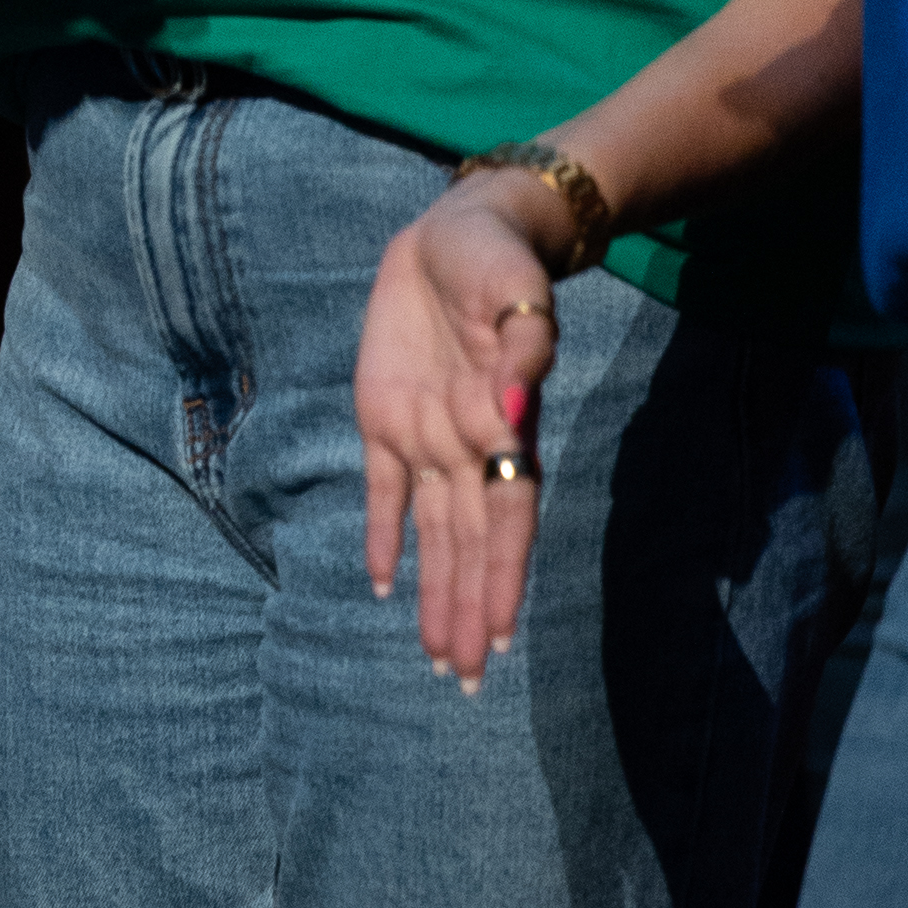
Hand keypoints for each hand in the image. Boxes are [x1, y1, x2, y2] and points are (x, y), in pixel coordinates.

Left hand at [356, 172, 562, 687]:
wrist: (460, 229)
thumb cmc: (499, 262)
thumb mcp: (518, 293)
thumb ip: (523, 349)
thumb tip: (518, 408)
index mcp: (503, 424)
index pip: (505, 519)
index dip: (501, 577)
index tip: (501, 638)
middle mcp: (467, 444)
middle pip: (469, 543)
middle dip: (467, 609)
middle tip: (464, 679)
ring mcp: (425, 435)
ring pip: (431, 532)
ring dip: (434, 591)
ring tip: (436, 655)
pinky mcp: (384, 415)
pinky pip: (384, 489)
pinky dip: (384, 535)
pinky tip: (385, 586)